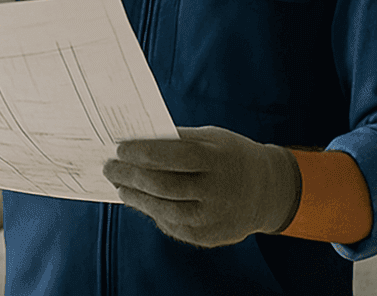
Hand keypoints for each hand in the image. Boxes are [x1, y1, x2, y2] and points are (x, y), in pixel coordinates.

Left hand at [103, 126, 301, 248]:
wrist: (267, 190)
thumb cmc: (229, 156)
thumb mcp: (212, 139)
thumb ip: (178, 140)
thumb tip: (137, 139)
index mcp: (216, 160)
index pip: (173, 156)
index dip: (143, 153)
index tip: (119, 149)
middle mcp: (216, 191)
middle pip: (164, 185)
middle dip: (131, 176)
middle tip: (109, 168)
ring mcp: (212, 218)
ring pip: (164, 209)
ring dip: (136, 197)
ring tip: (120, 186)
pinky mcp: (208, 237)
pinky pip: (173, 225)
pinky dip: (153, 212)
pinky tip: (140, 200)